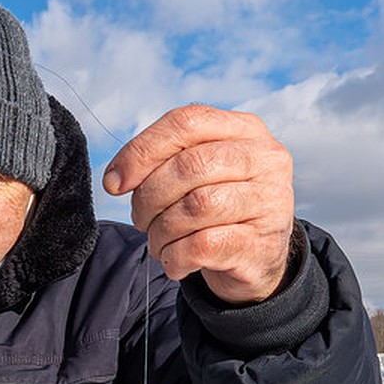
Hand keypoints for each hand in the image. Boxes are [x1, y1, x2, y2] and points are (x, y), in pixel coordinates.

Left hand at [103, 105, 294, 303]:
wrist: (257, 258)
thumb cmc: (217, 209)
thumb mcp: (197, 175)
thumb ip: (163, 162)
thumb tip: (116, 178)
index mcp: (245, 129)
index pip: (186, 122)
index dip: (141, 151)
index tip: (114, 183)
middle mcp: (265, 158)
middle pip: (188, 166)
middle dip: (148, 197)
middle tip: (141, 220)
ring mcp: (269, 201)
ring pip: (196, 206)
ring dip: (161, 231)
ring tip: (159, 243)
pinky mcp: (260, 243)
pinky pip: (202, 245)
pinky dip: (175, 256)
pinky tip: (174, 261)